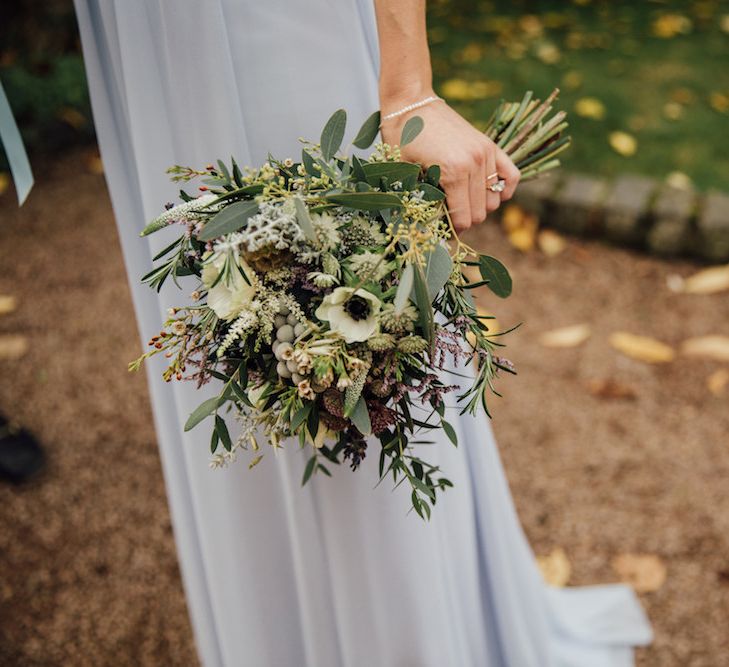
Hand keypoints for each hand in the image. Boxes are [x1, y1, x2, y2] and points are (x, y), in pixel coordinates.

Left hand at [380, 99, 519, 231]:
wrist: (411, 103)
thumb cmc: (401, 140)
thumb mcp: (406, 174)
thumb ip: (423, 201)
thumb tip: (432, 228)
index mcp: (453, 173)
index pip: (463, 218)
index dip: (451, 230)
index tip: (441, 230)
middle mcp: (474, 163)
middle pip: (479, 213)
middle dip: (464, 220)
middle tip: (448, 217)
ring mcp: (484, 153)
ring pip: (493, 199)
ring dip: (479, 207)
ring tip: (461, 203)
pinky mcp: (489, 145)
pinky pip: (511, 175)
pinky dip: (504, 189)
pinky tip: (491, 195)